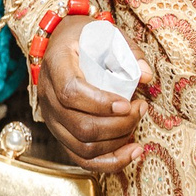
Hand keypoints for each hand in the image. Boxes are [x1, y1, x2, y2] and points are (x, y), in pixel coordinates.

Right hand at [32, 13, 145, 173]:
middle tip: (141, 108)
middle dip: (119, 124)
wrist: (60, 45)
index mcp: (56, 65)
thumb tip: (147, 76)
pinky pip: (82, 159)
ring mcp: (53, 120)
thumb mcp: (106, 34)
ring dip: (118, 142)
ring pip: (83, 147)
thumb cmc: (85, 38)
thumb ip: (128, 51)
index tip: (127, 102)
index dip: (100, 103)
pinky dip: (110, 161)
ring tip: (137, 123)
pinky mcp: (61, 134)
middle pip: (80, 126)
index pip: (71, 92)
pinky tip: (132, 152)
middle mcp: (48, 97)